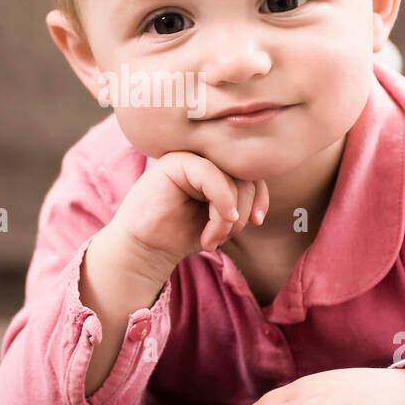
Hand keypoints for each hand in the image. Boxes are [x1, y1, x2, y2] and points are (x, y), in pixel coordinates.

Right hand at [108, 150, 269, 277]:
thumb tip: (259, 202)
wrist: (145, 248)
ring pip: (232, 177)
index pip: (251, 172)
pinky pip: (212, 175)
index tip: (257, 221)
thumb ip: (238, 202)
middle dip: (242, 212)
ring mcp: (189, 156)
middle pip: (245, 174)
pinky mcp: (175, 162)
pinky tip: (214, 227)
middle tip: (223, 238)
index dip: (259, 196)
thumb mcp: (219, 219)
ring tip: (212, 239)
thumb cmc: (181, 234)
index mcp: (215, 166)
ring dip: (229, 217)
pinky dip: (222, 202)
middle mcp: (203, 157)